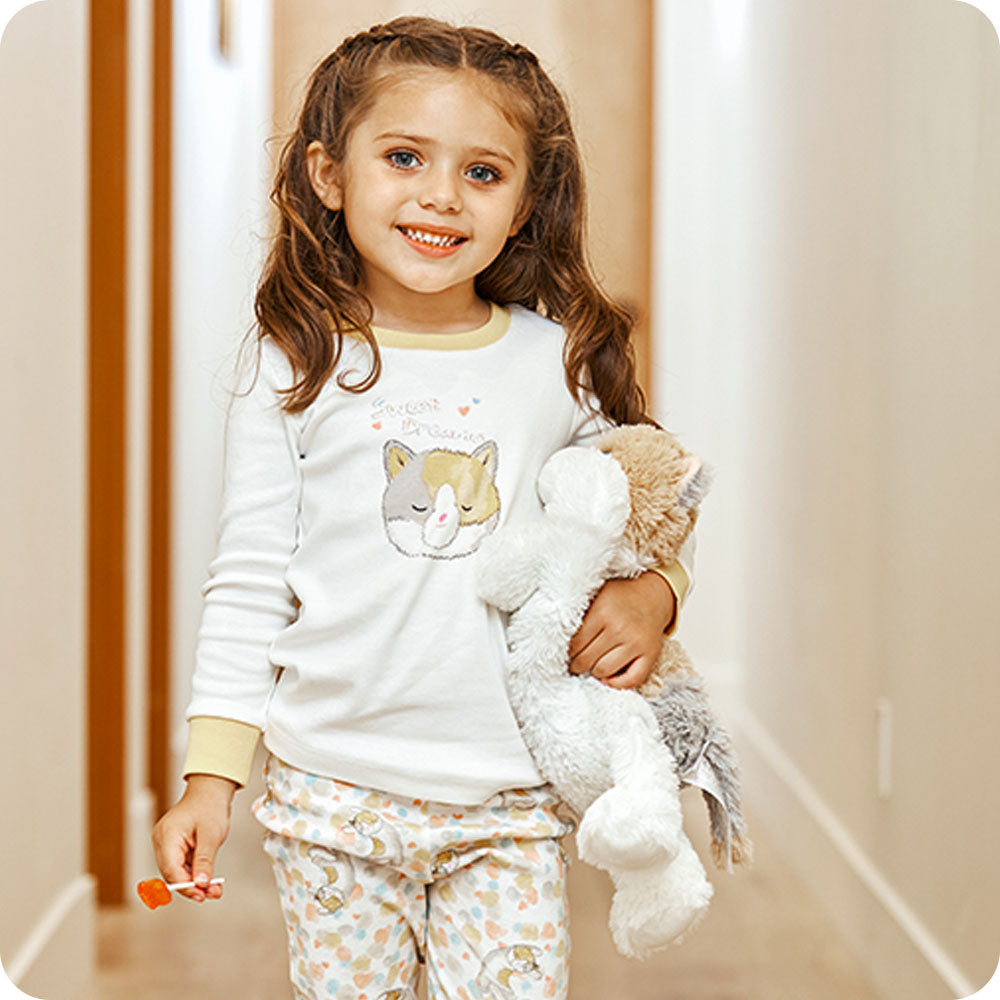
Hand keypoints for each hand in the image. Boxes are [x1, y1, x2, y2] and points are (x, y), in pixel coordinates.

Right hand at [152, 774, 237, 901]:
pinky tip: (208, 881)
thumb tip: (201, 884)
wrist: (211, 791)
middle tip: (210, 894)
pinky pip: (182, 865)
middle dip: (191, 886)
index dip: (185, 885)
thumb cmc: (210, 806)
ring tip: (214, 890)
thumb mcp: (211, 835)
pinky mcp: (174, 847)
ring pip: (177, 872)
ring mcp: (167, 844)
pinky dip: (195, 873)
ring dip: (195, 882)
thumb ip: (205, 861)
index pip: (171, 869)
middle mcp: (162, 840)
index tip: (201, 894)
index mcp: (167, 835)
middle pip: (172, 873)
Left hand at [567, 572, 674, 688]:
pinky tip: (608, 679)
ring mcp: (636, 642)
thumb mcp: (597, 596)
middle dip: (577, 665)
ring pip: (604, 670)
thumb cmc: (620, 597)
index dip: (568, 653)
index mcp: (602, 612)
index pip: (575, 644)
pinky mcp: (650, 653)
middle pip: (587, 659)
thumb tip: (559, 638)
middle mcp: (619, 628)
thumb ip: (580, 614)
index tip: (566, 655)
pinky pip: (633, 679)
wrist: (652, 595)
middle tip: (574, 665)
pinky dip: (618, 684)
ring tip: (591, 667)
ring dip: (594, 672)